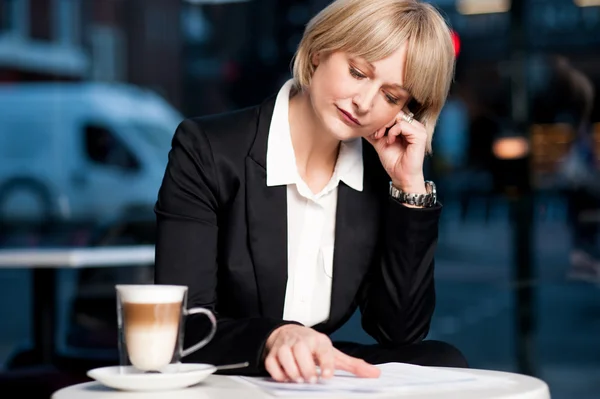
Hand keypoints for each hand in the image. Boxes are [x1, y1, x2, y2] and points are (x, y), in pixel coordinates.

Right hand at [264, 324, 380, 382]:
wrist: (288, 333)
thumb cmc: (313, 346)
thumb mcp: (333, 353)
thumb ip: (352, 365)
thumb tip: (374, 373)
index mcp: (318, 341)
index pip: (323, 350)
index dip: (326, 363)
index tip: (327, 376)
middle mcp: (301, 341)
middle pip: (301, 351)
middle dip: (306, 368)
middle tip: (311, 379)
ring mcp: (285, 346)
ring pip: (284, 356)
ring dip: (291, 371)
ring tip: (299, 379)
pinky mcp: (272, 353)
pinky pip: (271, 363)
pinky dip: (277, 373)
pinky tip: (285, 377)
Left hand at [366, 109, 427, 192]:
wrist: (401, 176)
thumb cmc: (394, 162)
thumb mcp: (380, 143)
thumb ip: (373, 132)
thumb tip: (362, 124)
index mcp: (407, 126)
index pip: (393, 113)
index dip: (382, 119)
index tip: (373, 133)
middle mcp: (414, 125)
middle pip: (396, 111)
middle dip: (382, 121)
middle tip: (376, 134)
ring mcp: (419, 129)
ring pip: (399, 116)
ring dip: (386, 126)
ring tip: (381, 138)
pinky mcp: (420, 135)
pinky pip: (403, 125)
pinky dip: (393, 132)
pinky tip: (390, 141)